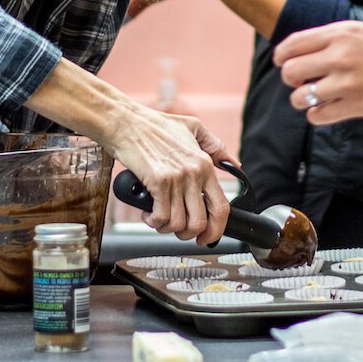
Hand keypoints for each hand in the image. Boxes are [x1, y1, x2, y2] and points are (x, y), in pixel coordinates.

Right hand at [107, 107, 232, 245]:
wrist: (127, 123)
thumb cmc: (156, 126)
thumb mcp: (193, 128)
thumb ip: (215, 146)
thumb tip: (235, 164)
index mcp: (205, 165)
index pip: (221, 207)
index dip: (216, 230)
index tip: (207, 238)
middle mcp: (194, 174)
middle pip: (199, 222)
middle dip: (188, 235)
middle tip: (178, 232)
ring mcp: (176, 179)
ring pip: (178, 223)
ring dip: (166, 228)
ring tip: (159, 218)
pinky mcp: (157, 182)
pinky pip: (160, 217)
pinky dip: (153, 221)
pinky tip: (148, 213)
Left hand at [273, 21, 362, 124]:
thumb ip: (338, 37)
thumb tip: (312, 47)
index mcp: (342, 33)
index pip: (293, 44)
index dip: (282, 54)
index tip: (282, 61)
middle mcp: (339, 56)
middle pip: (291, 71)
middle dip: (291, 77)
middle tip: (299, 80)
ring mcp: (346, 83)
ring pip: (299, 97)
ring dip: (302, 98)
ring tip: (313, 97)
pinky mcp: (355, 106)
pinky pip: (318, 116)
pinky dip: (317, 114)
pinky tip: (326, 109)